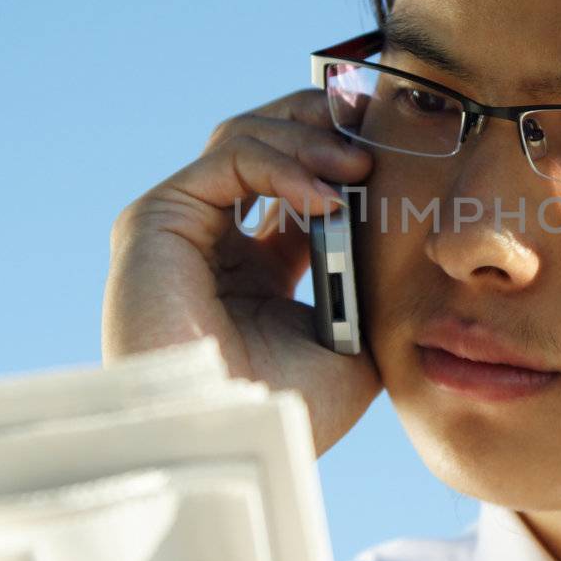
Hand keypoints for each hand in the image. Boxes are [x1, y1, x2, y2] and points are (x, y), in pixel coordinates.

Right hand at [103, 88, 379, 457]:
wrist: (231, 440)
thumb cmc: (287, 409)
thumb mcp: (353, 347)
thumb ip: (369, 288)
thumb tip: (404, 234)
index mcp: (253, 268)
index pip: (296, 181)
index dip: (341, 151)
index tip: (395, 142)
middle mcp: (212, 240)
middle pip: (266, 141)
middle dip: (323, 121)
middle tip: (375, 120)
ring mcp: (180, 226)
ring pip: (245, 137)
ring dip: (311, 140)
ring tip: (361, 166)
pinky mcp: (156, 219)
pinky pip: (229, 159)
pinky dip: (284, 165)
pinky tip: (326, 196)